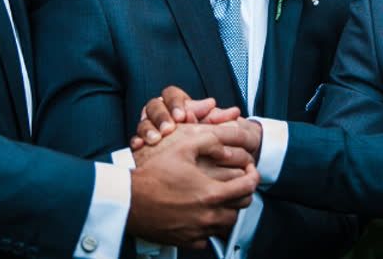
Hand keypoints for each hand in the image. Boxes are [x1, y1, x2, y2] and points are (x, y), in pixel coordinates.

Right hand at [127, 124, 259, 247]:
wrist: (129, 200)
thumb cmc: (152, 176)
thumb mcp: (183, 148)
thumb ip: (209, 141)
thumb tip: (226, 145)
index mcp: (211, 192)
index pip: (248, 187)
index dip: (254, 176)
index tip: (250, 171)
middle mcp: (208, 215)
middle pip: (241, 207)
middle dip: (243, 193)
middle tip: (236, 183)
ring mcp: (198, 230)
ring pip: (226, 224)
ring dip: (227, 210)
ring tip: (219, 198)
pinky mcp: (186, 240)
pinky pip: (207, 239)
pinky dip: (208, 228)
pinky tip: (201, 216)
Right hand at [130, 85, 241, 150]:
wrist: (192, 159)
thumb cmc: (202, 138)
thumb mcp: (211, 128)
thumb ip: (219, 119)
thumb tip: (234, 112)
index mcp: (175, 103)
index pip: (172, 94)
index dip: (176, 103)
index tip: (182, 115)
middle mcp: (160, 112)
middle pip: (154, 106)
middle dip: (161, 117)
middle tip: (169, 129)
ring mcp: (149, 126)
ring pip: (143, 121)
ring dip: (149, 129)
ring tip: (155, 139)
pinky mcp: (142, 141)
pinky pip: (135, 138)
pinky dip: (136, 141)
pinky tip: (139, 147)